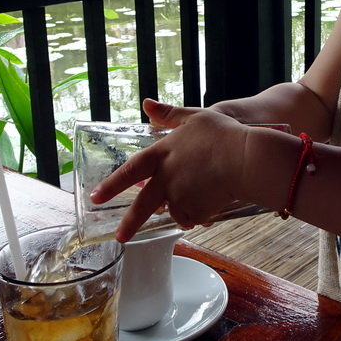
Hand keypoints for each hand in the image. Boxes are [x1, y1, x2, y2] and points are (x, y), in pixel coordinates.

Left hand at [89, 99, 247, 240]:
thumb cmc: (222, 134)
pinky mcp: (195, 211)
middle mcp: (166, 177)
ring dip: (182, 208)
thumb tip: (146, 103)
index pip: (130, 171)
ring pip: (174, 210)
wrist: (244, 159)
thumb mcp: (193, 117)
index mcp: (162, 154)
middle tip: (121, 237)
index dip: (112, 184)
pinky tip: (211, 201)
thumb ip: (168, 114)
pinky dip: (198, 214)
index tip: (96, 197)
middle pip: (143, 205)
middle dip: (129, 223)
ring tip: (202, 193)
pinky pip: (193, 217)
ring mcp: (179, 196)